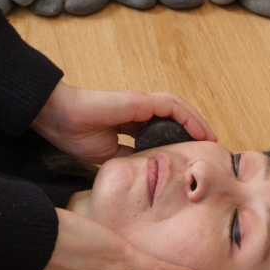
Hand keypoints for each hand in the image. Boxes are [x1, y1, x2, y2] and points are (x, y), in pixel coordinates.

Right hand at [31, 81, 216, 162]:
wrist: (60, 118)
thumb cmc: (75, 133)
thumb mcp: (108, 154)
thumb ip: (128, 157)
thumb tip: (148, 169)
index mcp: (128, 122)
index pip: (160, 130)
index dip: (176, 141)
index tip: (189, 157)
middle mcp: (137, 110)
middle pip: (173, 117)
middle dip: (192, 131)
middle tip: (207, 148)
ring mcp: (140, 103)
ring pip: (177, 109)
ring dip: (196, 123)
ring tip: (210, 139)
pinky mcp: (141, 101)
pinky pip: (173, 106)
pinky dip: (189, 117)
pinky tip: (200, 131)